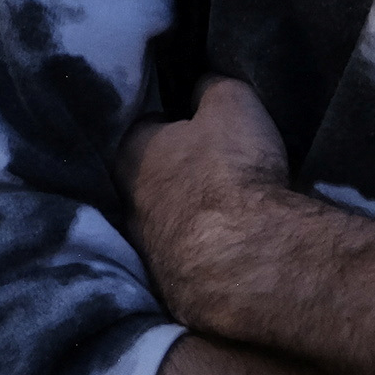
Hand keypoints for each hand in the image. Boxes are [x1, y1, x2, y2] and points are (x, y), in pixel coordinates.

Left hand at [123, 73, 304, 342]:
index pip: (141, 129)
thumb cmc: (231, 170)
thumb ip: (210, 87)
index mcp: (132, 155)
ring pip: (162, 224)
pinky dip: (200, 252)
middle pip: (147, 180)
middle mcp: (127, 206)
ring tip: (223, 213)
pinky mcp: (169, 289)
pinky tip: (227, 248)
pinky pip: (183, 261)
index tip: (194, 124)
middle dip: (173, 173)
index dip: (169, 123)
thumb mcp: (232, 103)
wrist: (247, 258)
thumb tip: (200, 84)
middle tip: (210, 168)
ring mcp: (146, 253)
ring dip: (186, 218)